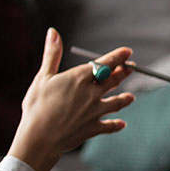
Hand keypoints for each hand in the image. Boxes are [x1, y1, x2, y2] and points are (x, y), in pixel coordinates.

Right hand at [8, 28, 134, 170]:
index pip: (104, 64)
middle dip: (123, 73)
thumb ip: (52, 54)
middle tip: (131, 68)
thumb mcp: (42, 77)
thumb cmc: (38, 106)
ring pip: (116, 103)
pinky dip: (116, 124)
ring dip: (124, 99)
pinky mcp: (93, 128)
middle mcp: (92, 94)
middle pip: (113, 80)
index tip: (127, 52)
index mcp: (79, 78)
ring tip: (130, 96)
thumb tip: (53, 32)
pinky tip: (122, 124)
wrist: (40, 138)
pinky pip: (109, 126)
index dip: (117, 56)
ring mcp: (95, 112)